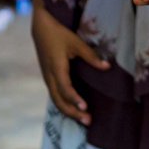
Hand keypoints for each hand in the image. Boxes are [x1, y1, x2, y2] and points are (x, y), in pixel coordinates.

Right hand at [30, 0, 109, 126]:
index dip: (74, 99)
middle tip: (88, 120)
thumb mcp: (76, 42)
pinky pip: (54, 95)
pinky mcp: (48, 77)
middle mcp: (49, 76)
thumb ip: (91, 56)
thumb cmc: (59, 34)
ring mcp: (47, 78)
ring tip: (84, 119)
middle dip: (72, 112)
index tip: (85, 107)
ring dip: (69, 111)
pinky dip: (64, 104)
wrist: (41, 27)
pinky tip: (74, 108)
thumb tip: (107, 67)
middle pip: (58, 100)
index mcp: (56, 67)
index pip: (64, 88)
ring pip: (55, 100)